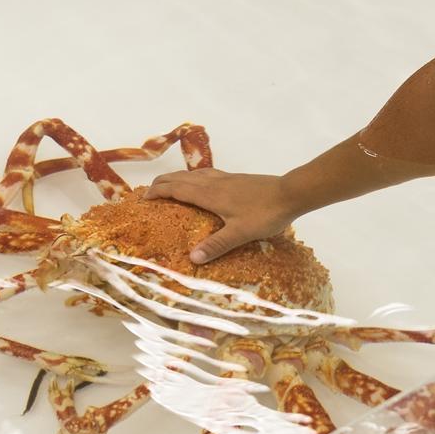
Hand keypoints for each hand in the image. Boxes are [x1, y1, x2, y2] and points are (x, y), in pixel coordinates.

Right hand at [145, 169, 293, 262]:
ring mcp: (225, 178)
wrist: (291, 193)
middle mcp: (213, 183)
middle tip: (149, 192)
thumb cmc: (265, 214)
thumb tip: (192, 259)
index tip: (143, 198)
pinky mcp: (235, 178)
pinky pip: (206, 174)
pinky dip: (194, 177)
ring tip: (168, 185)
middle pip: (181, 178)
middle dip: (162, 183)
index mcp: (210, 194)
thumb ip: (216, 245)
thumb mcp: (240, 233)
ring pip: (193, 174)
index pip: (176, 189)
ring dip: (177, 178)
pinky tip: (200, 181)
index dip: (158, 192)